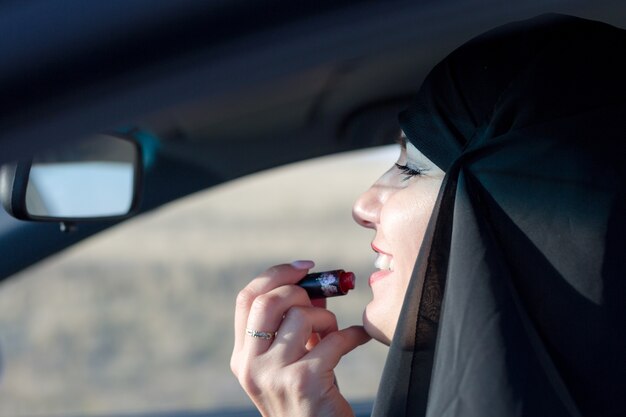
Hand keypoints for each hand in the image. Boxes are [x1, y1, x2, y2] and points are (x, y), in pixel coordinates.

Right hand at [231, 261, 370, 416]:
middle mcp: (250, 365)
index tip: (303, 269)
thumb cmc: (307, 399)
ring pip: (301, 315)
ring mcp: (273, 374)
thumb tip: (316, 288)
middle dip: (301, 292)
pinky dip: (352, 335)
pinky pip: (333, 340)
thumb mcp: (289, 362)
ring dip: (327, 318)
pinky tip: (358, 338)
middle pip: (269, 300)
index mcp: (242, 356)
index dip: (275, 275)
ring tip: (335, 333)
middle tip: (321, 303)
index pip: (246, 299)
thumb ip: (294, 327)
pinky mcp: (303, 381)